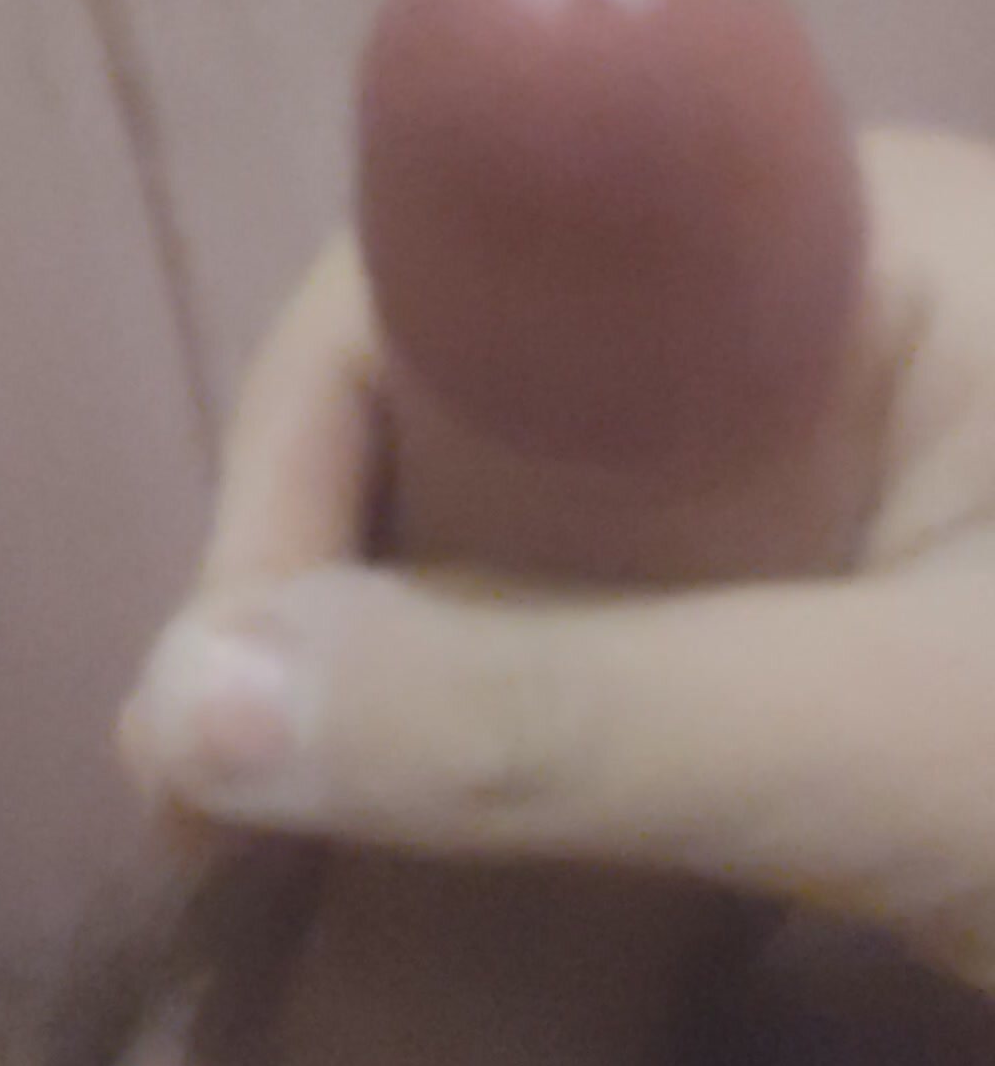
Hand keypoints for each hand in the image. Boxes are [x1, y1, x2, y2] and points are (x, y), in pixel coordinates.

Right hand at [126, 126, 994, 991]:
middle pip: (480, 389)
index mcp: (834, 236)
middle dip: (338, 584)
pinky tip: (463, 803)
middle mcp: (802, 294)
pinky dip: (530, 698)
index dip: (303, 459)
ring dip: (418, 659)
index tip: (218, 681)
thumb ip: (567, 717)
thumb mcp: (885, 743)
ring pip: (539, 501)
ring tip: (294, 830)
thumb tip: (180, 712)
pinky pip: (623, 588)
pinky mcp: (844, 548)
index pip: (473, 277)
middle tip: (221, 804)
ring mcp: (828, 424)